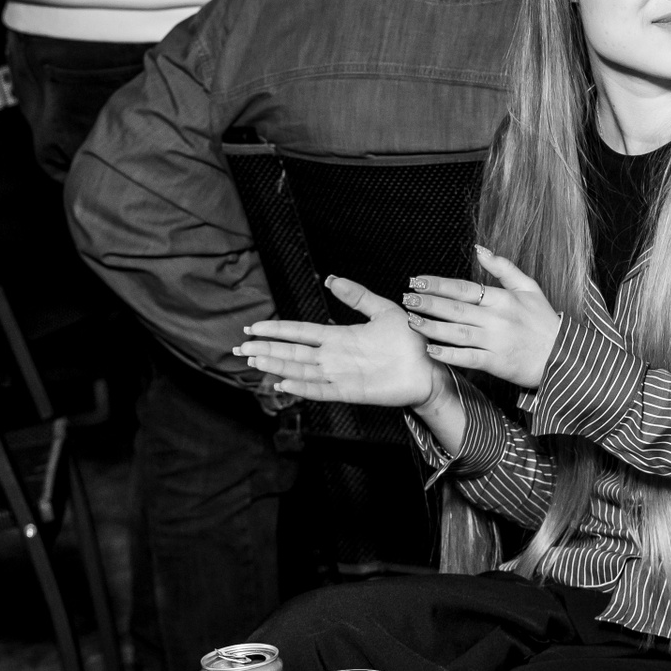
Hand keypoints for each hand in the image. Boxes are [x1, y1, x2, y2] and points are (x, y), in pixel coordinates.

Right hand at [236, 276, 437, 406]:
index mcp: (340, 336)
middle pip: (293, 351)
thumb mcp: (384, 310)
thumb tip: (332, 279)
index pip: (301, 331)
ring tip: (254, 361)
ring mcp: (341, 374)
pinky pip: (322, 389)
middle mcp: (335, 356)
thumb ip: (358, 296)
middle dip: (267, 349)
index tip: (254, 327)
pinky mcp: (352, 391)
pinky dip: (303, 387)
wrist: (430, 366)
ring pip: (301, 370)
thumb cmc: (410, 339)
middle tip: (240, 347)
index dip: (277, 329)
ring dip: (278, 365)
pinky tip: (284, 382)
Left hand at [402, 246, 561, 389]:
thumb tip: (479, 249)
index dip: (438, 284)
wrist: (563, 356)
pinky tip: (431, 350)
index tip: (417, 280)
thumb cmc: (544, 321)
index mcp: (503, 299)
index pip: (464, 288)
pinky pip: (468, 358)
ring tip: (412, 321)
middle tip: (407, 298)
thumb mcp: (529, 287)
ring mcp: (496, 342)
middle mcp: (497, 319)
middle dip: (428, 303)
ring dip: (432, 327)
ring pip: (457, 333)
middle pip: (455, 309)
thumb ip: (503, 268)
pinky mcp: (496, 363)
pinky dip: (449, 354)